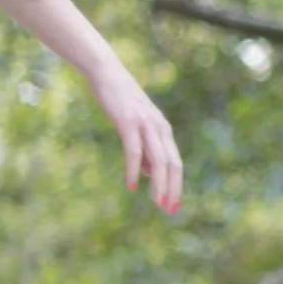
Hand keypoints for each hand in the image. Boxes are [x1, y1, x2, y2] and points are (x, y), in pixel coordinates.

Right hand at [85, 60, 182, 213]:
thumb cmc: (120, 101)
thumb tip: (152, 174)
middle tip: (168, 210)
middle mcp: (159, 127)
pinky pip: (134, 151)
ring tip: (156, 203)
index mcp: (163, 130)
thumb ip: (146, 148)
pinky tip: (132, 185)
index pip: (175, 163)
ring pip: (158, 160)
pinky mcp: (128, 122)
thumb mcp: (137, 126)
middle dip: (172, 189)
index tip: (173, 206)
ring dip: (159, 184)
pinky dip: (135, 170)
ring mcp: (145, 124)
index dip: (176, 185)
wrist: (106, 72)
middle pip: (172, 164)